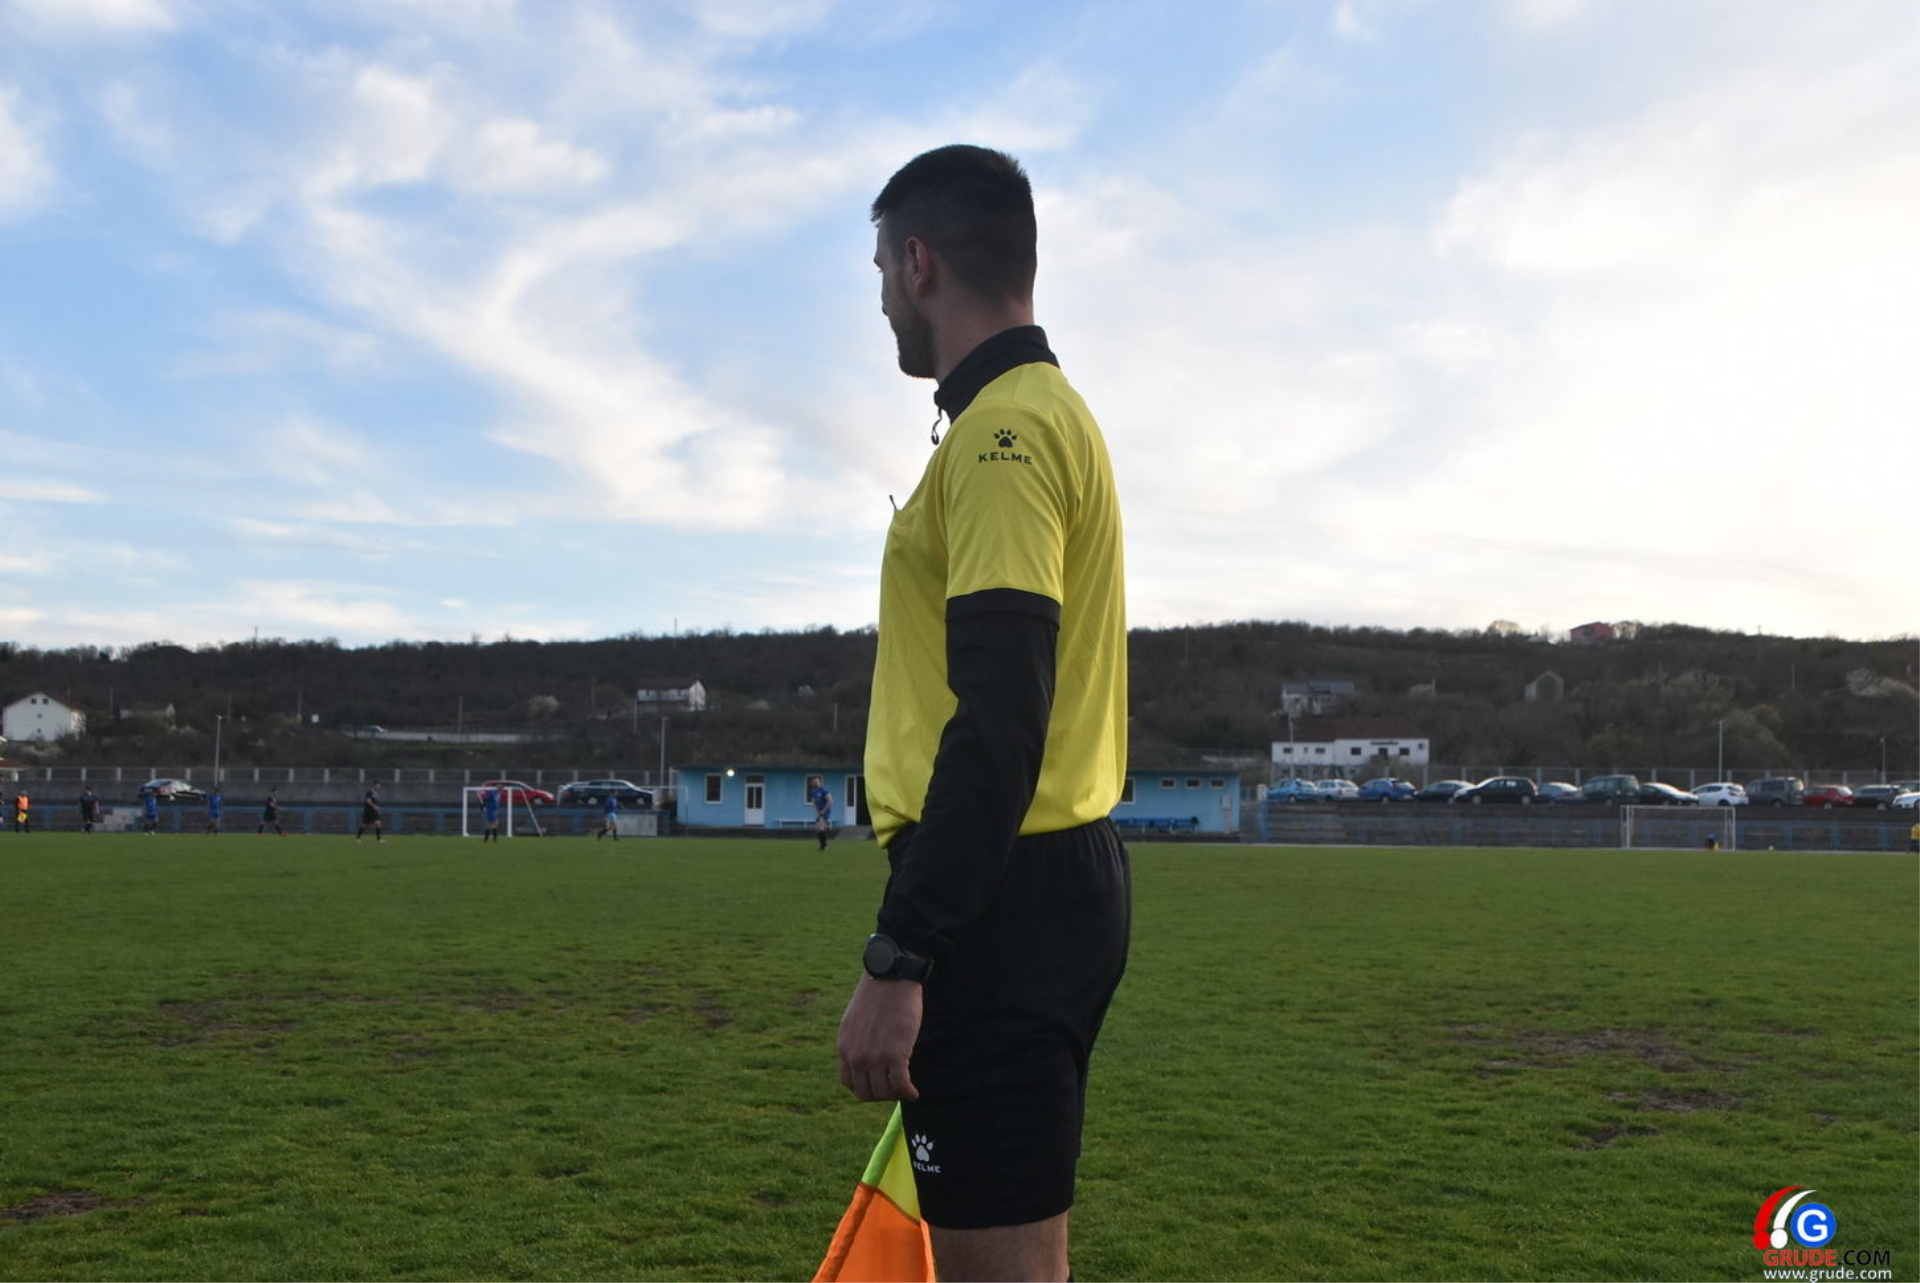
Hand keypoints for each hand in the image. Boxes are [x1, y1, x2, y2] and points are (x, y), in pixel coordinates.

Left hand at [837, 973, 922, 1101]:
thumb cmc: (878, 994)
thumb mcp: (855, 1020)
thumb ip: (857, 1041)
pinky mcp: (894, 1055)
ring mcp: (874, 1058)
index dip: (865, 1087)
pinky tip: (914, 1092)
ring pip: (883, 1092)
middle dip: (881, 1094)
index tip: (879, 1083)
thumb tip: (867, 1055)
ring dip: (896, 1094)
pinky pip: (900, 1085)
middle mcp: (855, 1056)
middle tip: (895, 1088)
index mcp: (844, 1047)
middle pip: (865, 1093)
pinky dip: (908, 1093)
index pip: (849, 1082)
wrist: (890, 978)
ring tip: (906, 1088)